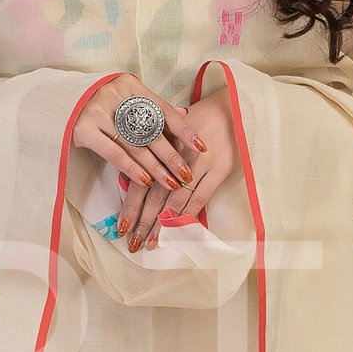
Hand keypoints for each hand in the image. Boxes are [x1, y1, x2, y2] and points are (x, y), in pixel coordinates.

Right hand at [71, 75, 209, 251]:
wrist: (57, 101)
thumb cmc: (99, 104)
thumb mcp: (125, 99)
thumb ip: (152, 108)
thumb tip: (184, 115)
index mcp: (131, 85)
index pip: (164, 110)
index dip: (184, 130)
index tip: (202, 147)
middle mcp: (117, 94)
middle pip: (152, 130)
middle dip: (172, 156)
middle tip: (187, 175)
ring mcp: (99, 111)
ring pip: (136, 145)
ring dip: (156, 168)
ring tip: (171, 183)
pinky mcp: (84, 128)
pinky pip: (114, 152)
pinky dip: (132, 168)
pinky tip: (145, 181)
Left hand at [126, 89, 237, 249]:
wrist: (230, 106)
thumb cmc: (198, 120)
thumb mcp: (171, 132)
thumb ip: (155, 153)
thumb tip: (138, 179)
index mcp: (159, 147)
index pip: (140, 182)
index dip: (130, 207)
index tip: (122, 228)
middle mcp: (175, 158)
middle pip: (154, 196)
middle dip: (143, 222)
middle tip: (133, 244)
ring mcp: (198, 165)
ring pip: (175, 201)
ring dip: (163, 225)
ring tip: (152, 243)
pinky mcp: (218, 169)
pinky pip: (200, 197)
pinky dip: (188, 215)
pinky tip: (178, 231)